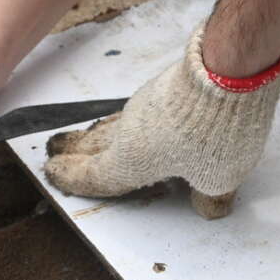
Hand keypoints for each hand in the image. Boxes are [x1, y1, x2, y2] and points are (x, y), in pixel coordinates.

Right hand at [44, 25, 279, 219]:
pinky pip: (139, 111)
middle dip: (75, 150)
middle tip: (58, 150)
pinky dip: (133, 121)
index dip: (73, 179)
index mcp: (130, 161)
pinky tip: (141, 121)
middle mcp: (128, 132)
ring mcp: (144, 106)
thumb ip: (210, 197)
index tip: (53, 173)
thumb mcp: (218, 180)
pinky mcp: (163, 87)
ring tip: (93, 137)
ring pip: (115, 124)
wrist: (226, 72)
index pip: (95, 176)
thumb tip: (210, 207)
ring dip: (101, 132)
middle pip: (95, 145)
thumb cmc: (213, 134)